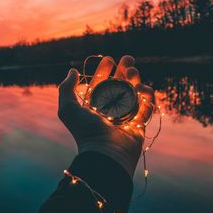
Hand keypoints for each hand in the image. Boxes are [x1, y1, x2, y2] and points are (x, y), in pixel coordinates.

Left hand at [58, 55, 153, 176]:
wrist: (105, 153)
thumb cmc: (86, 131)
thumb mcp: (68, 109)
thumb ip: (66, 88)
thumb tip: (72, 71)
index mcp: (96, 104)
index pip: (101, 84)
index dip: (105, 71)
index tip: (109, 59)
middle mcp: (111, 108)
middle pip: (120, 85)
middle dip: (124, 70)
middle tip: (128, 59)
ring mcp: (126, 115)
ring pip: (134, 92)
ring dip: (135, 79)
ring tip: (133, 72)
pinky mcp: (140, 122)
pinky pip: (146, 105)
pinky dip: (147, 95)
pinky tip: (142, 88)